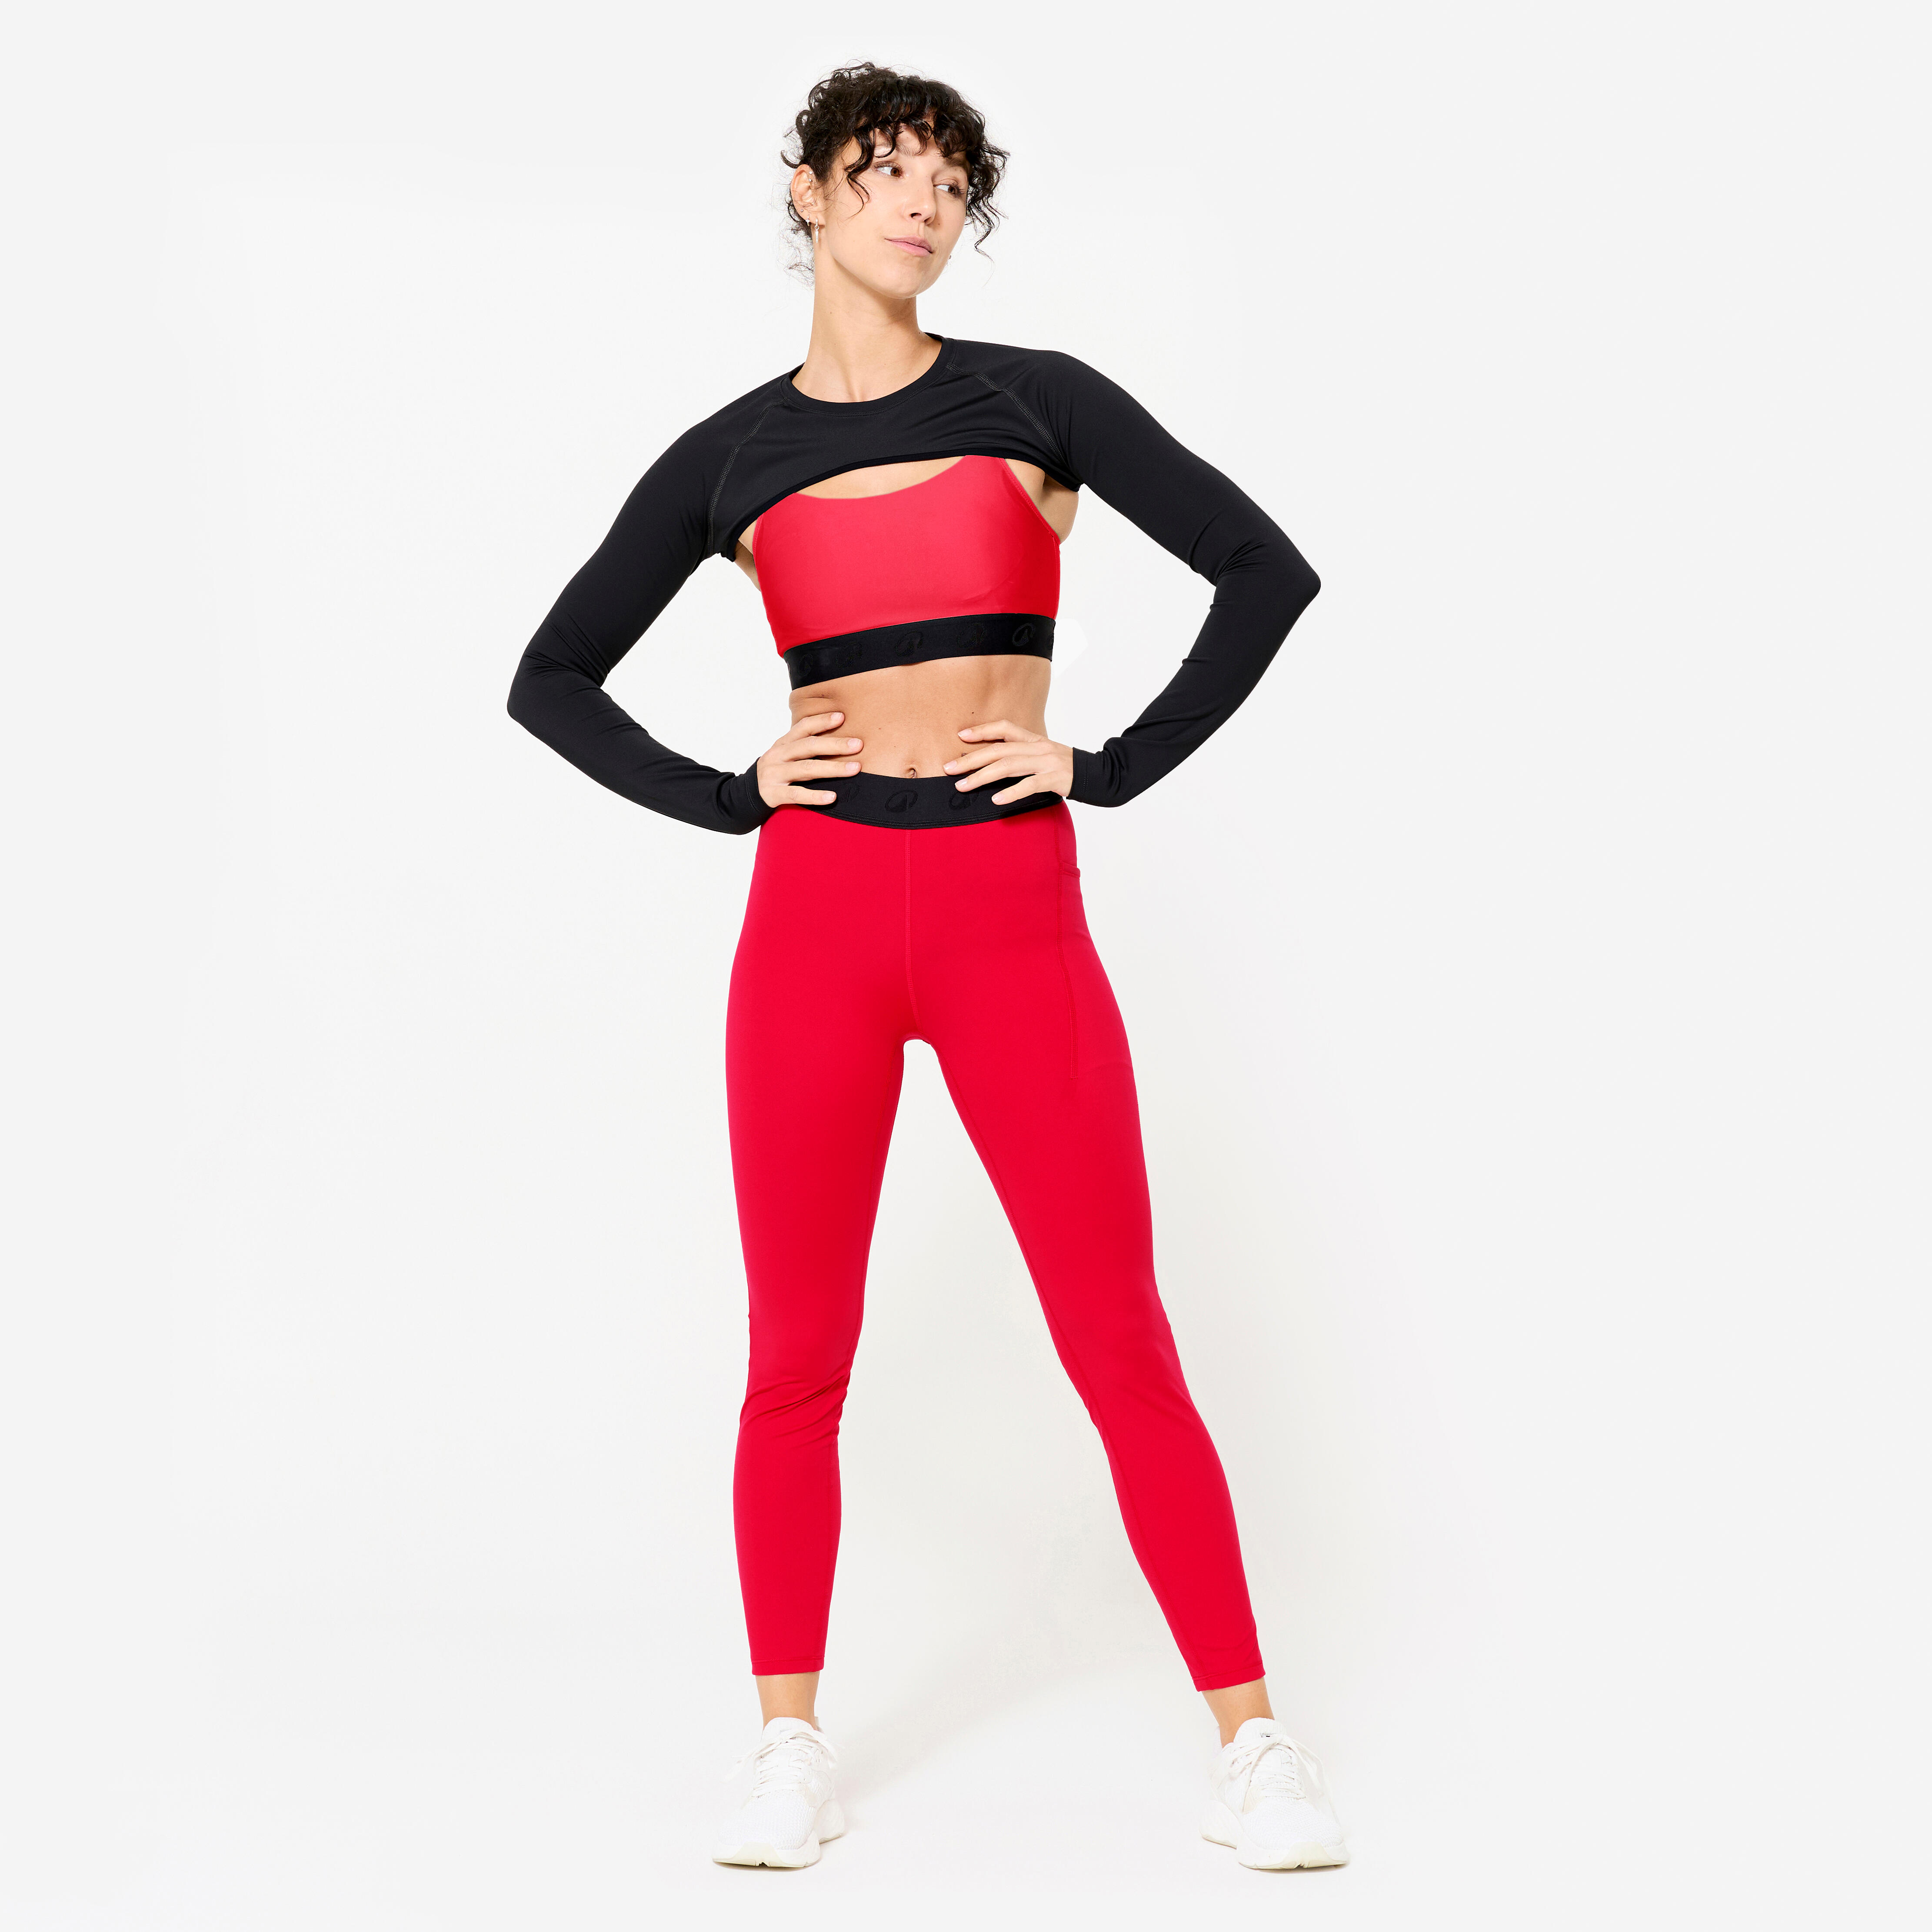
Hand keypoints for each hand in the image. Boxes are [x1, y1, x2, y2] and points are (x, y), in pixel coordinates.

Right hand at [758, 711, 862, 807]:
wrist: (748, 792)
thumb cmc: (779, 769)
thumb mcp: (787, 753)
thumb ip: (805, 744)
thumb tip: (841, 734)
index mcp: (783, 743)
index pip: (803, 727)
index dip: (821, 721)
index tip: (842, 717)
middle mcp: (778, 755)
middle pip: (808, 746)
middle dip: (835, 744)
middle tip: (858, 744)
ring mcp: (774, 774)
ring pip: (806, 769)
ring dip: (833, 769)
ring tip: (855, 769)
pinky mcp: (773, 794)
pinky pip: (797, 794)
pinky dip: (815, 796)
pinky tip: (832, 797)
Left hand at [943, 720, 1073, 805]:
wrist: (1096, 775)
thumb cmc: (1064, 767)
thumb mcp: (1042, 755)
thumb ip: (1021, 755)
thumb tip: (993, 763)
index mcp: (1034, 739)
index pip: (1004, 728)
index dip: (982, 730)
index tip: (960, 736)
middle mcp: (1038, 747)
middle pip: (998, 750)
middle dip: (971, 759)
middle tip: (949, 769)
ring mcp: (1046, 762)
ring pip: (1008, 766)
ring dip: (982, 776)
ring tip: (963, 786)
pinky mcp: (1055, 779)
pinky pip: (1029, 785)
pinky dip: (1011, 793)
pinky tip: (995, 800)